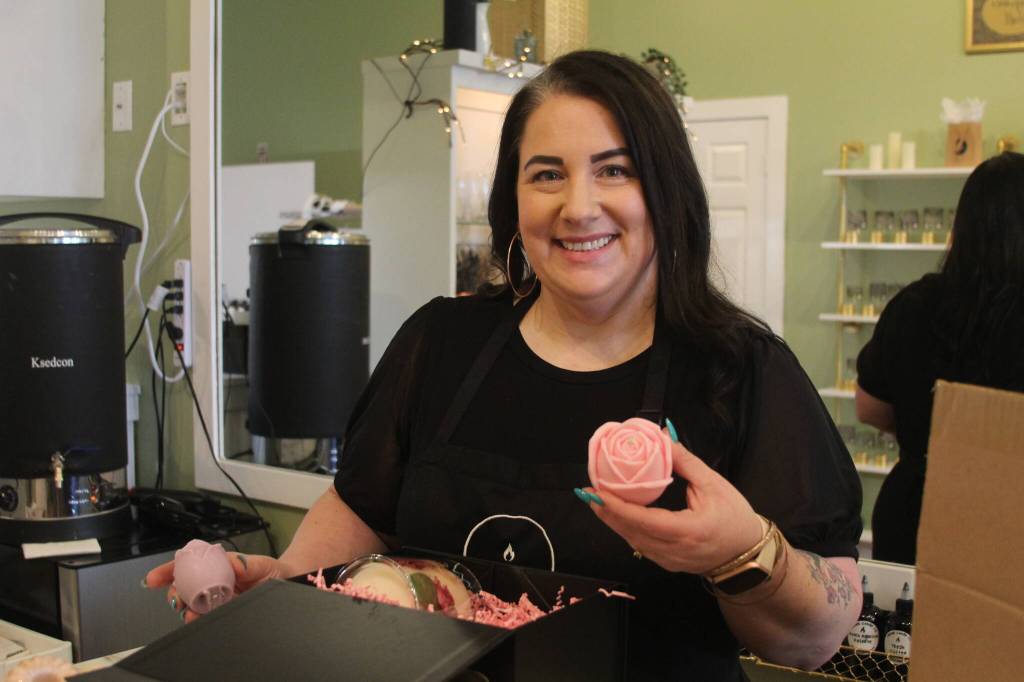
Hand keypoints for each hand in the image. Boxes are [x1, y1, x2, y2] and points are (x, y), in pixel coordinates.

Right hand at [143, 552, 290, 623]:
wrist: (289, 587)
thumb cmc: (274, 572)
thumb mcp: (263, 564)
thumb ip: (248, 564)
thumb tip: (232, 564)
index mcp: (219, 566)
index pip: (188, 565)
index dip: (167, 571)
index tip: (153, 579)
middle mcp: (214, 582)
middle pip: (184, 586)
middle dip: (174, 593)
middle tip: (176, 599)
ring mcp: (217, 599)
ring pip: (192, 604)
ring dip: (185, 609)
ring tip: (189, 612)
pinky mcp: (223, 613)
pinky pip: (205, 617)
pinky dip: (197, 619)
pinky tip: (197, 619)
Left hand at [584, 431, 763, 574]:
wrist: (748, 554)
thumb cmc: (735, 517)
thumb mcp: (713, 484)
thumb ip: (684, 461)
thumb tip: (662, 436)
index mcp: (688, 530)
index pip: (643, 520)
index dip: (617, 506)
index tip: (598, 490)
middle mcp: (674, 550)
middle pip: (630, 532)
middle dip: (606, 512)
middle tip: (588, 492)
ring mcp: (669, 561)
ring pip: (632, 541)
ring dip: (613, 521)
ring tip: (597, 500)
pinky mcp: (667, 563)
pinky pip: (640, 546)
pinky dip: (626, 529)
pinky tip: (616, 515)